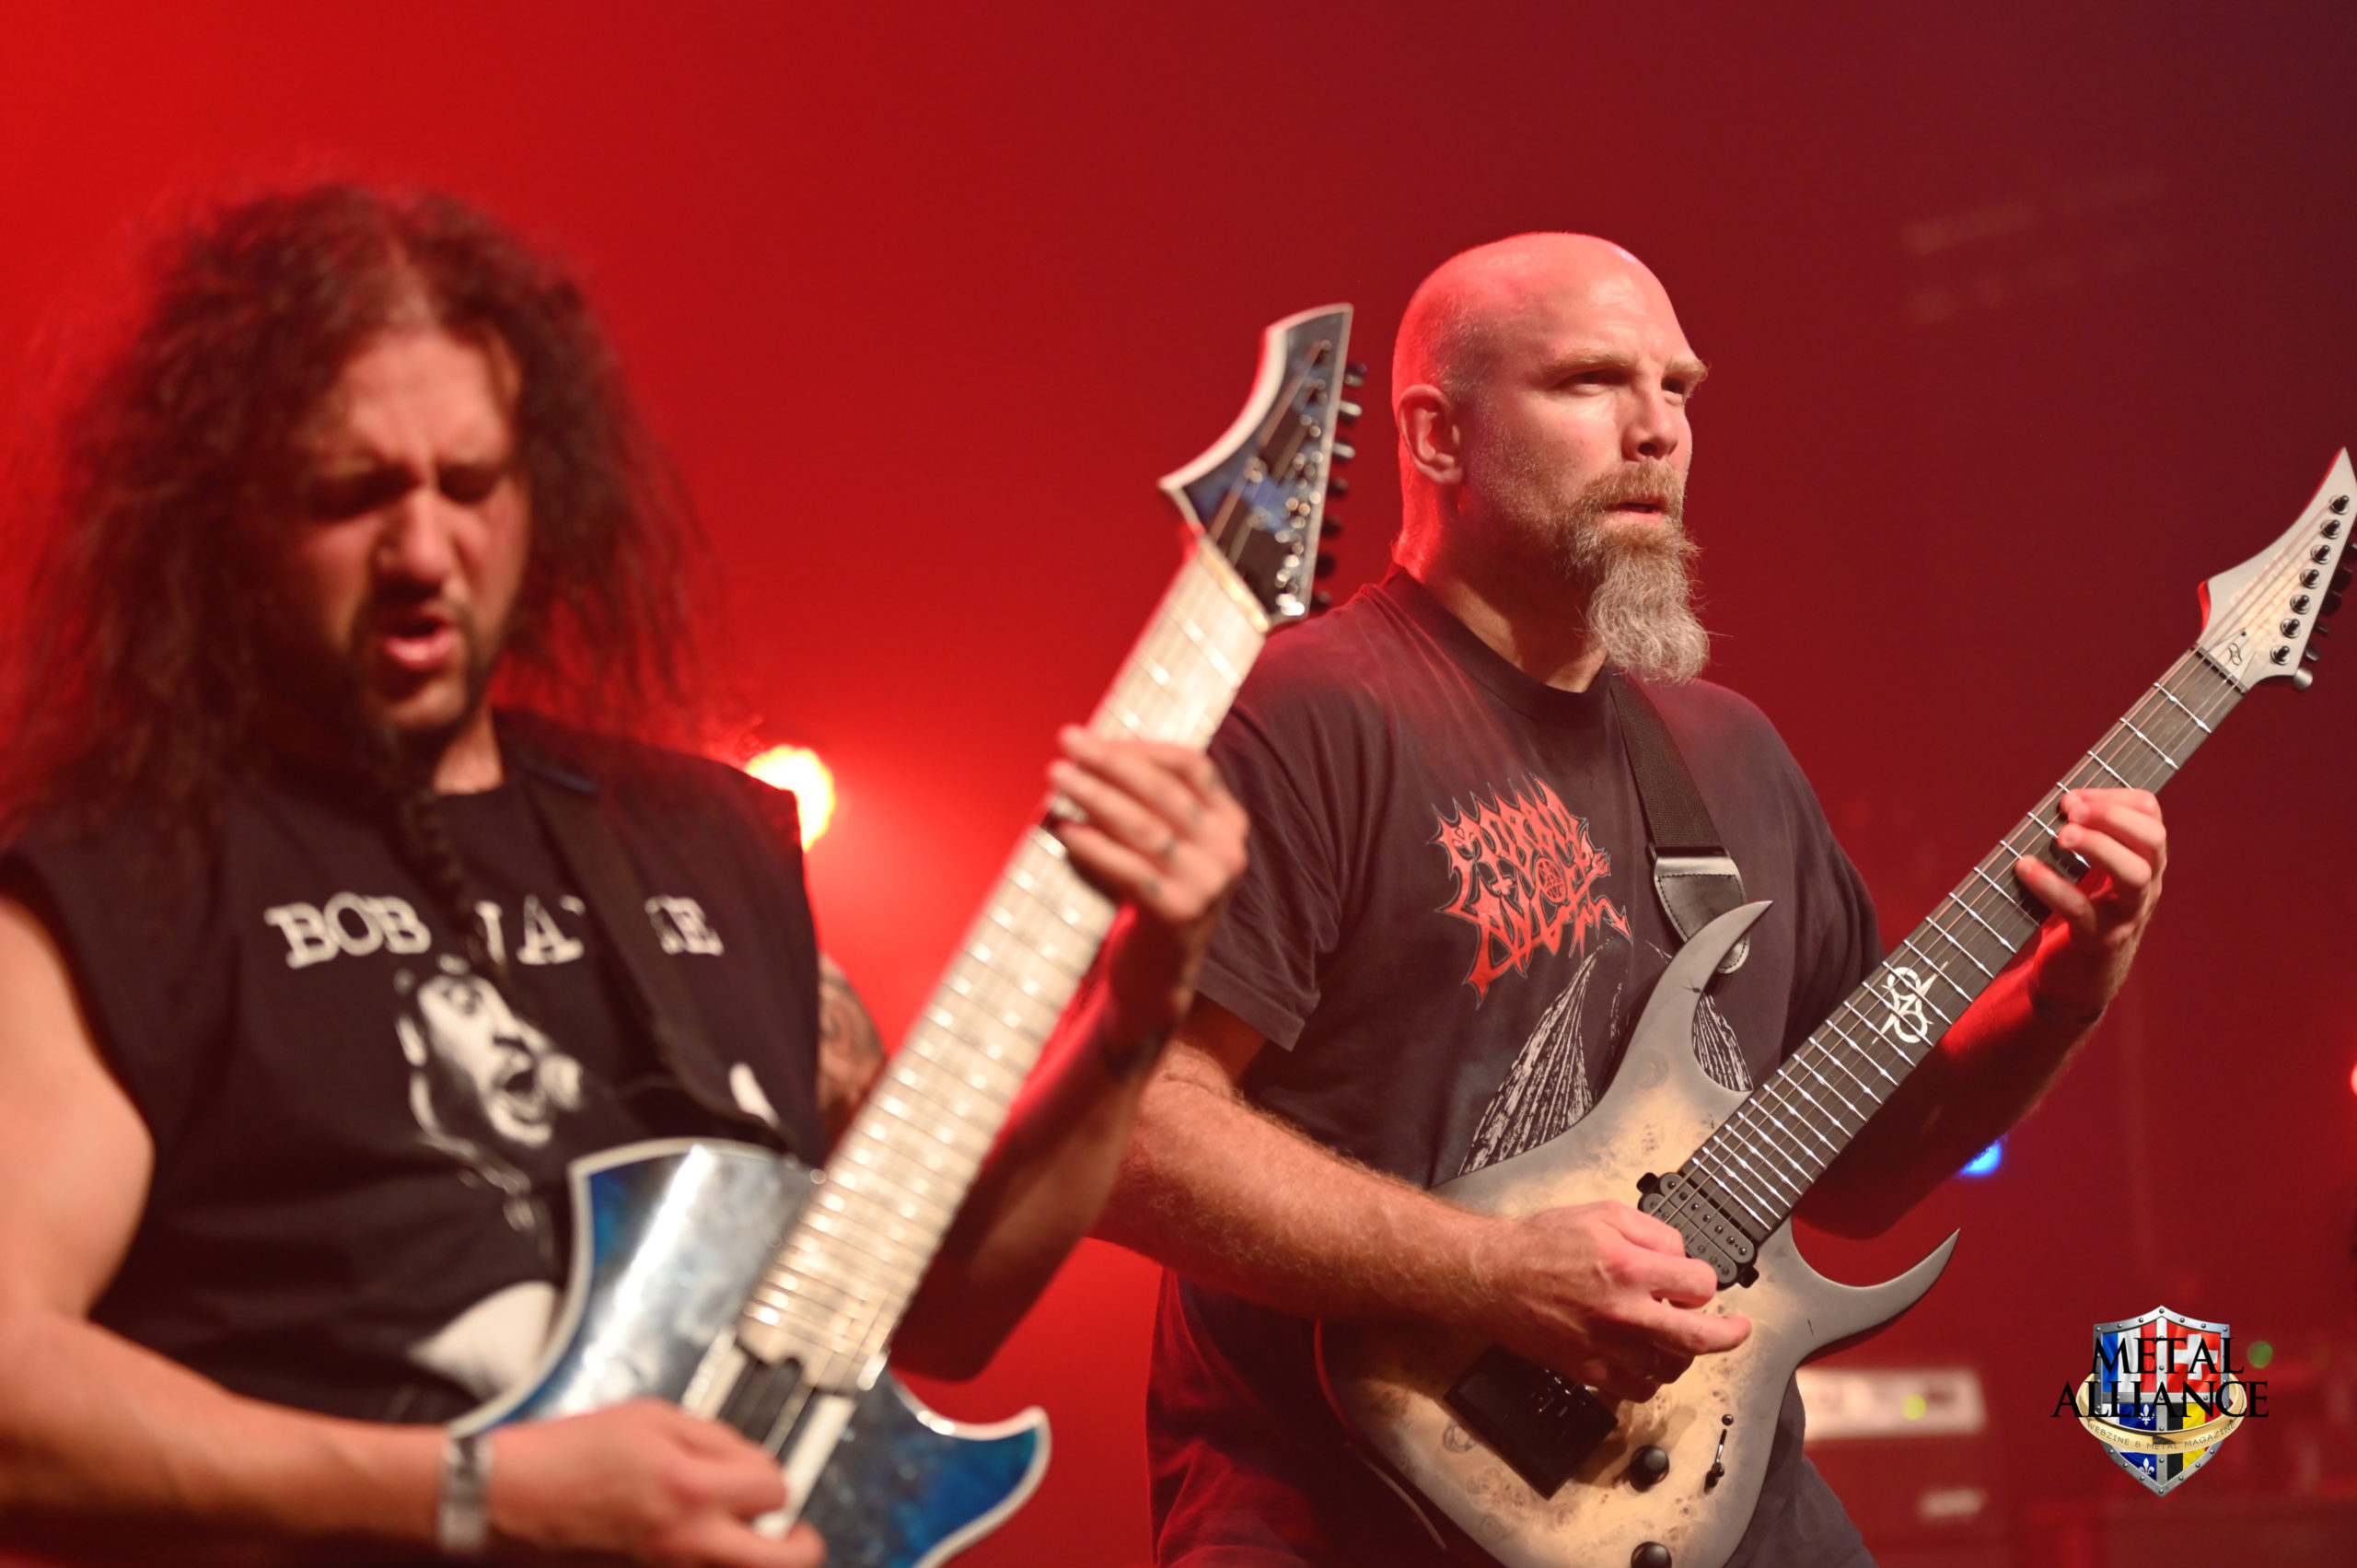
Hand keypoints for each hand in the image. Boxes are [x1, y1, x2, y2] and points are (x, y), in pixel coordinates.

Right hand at [487, 1400, 821, 1566]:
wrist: (504, 1503)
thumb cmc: (564, 1457)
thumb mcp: (649, 1418)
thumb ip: (713, 1440)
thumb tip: (751, 1463)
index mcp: (692, 1489)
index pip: (777, 1489)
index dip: (771, 1476)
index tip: (758, 1475)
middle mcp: (688, 1544)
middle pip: (788, 1562)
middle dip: (799, 1544)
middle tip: (795, 1533)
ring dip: (749, 1556)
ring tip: (736, 1537)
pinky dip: (706, 1563)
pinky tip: (690, 1545)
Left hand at [1046, 726, 1249, 1047]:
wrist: (1157, 976)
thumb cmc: (1150, 896)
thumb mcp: (1169, 847)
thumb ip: (1153, 804)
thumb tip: (1097, 747)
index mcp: (1231, 825)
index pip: (1193, 766)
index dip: (1143, 747)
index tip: (1098, 736)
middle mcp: (1228, 852)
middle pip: (1164, 791)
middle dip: (1111, 761)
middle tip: (1068, 741)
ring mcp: (1208, 885)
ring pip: (1144, 827)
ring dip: (1095, 796)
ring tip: (1057, 777)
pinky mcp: (1179, 914)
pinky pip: (1130, 870)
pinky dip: (1094, 847)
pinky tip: (1065, 831)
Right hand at [1470, 1202, 1750, 1405]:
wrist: (1493, 1278)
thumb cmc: (1541, 1244)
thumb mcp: (1601, 1213)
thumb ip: (1651, 1231)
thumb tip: (1680, 1255)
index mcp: (1629, 1267)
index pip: (1700, 1284)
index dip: (1703, 1280)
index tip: (1696, 1281)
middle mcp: (1624, 1312)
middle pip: (1700, 1338)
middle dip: (1730, 1335)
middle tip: (1739, 1330)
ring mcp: (1608, 1347)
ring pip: (1672, 1366)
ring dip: (1684, 1352)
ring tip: (1678, 1337)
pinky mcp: (1590, 1370)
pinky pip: (1640, 1389)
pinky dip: (1653, 1377)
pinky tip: (1648, 1359)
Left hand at [2012, 788, 2165, 1020]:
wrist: (2078, 980)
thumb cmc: (2081, 913)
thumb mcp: (2089, 871)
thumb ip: (2080, 837)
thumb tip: (2056, 802)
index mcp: (2145, 860)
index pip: (2150, 814)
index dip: (2115, 796)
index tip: (2074, 796)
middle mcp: (2146, 885)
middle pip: (2153, 840)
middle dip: (2113, 816)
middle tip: (2070, 810)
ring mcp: (2128, 915)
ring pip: (2135, 875)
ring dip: (2099, 847)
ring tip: (2061, 836)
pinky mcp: (2100, 940)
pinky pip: (2082, 909)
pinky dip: (2053, 885)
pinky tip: (2025, 868)